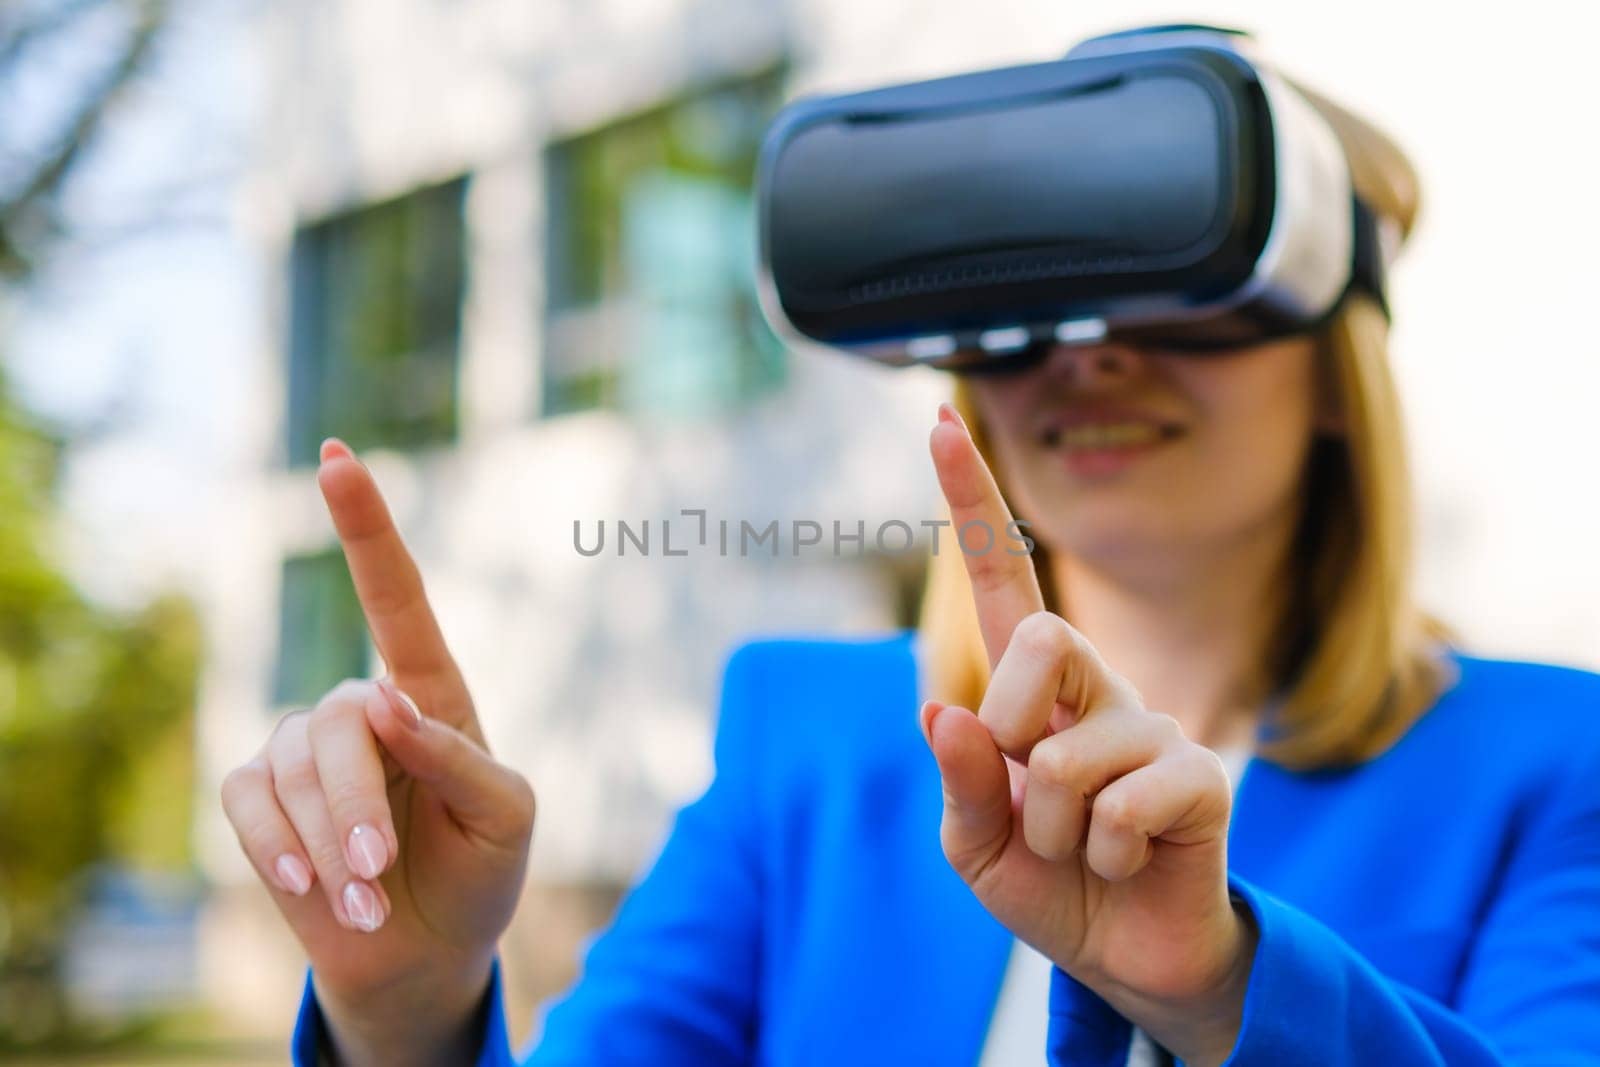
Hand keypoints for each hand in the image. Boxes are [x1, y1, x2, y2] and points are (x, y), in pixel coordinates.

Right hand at [220, 440, 535, 1065]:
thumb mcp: (505, 814)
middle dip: (358, 803)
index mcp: (432, 692)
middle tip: (380, 872)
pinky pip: (247, 802)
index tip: (337, 457)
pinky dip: (281, 854)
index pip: (396, 596)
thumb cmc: (480, 867)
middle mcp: (362, 706)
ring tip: (365, 897)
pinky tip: (312, 892)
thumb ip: (457, 755)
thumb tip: (379, 701)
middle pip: (342, 718)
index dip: (366, 527)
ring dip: (330, 843)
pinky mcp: (259, 797)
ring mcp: (304, 748)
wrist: (427, 948)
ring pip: (294, 764)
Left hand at [923, 405, 1255, 1064]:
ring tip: (1084, 852)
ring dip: (1051, 832)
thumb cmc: (1047, 883)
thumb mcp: (974, 845)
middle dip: (1009, 733)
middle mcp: (1097, 690)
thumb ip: (958, 782)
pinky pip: (1126, 804)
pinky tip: (1129, 861)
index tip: (939, 421)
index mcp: (1032, 696)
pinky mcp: (1201, 776)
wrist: (1126, 958)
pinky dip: (1104, 852)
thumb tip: (944, 709)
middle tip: (1023, 797)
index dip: (973, 503)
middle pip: (1040, 639)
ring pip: (1065, 758)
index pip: (1004, 581)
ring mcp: (1153, 727)